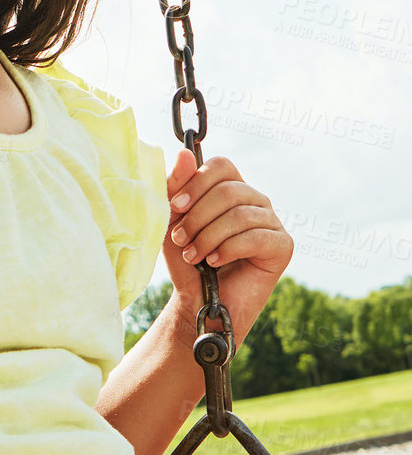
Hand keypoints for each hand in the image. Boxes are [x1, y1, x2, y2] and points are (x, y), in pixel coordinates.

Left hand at [162, 147, 293, 341]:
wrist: (199, 300)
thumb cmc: (186, 259)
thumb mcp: (172, 221)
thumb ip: (176, 188)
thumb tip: (183, 153)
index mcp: (230, 188)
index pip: (221, 165)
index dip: (196, 182)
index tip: (175, 206)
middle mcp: (255, 200)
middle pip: (228, 190)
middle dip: (197, 216)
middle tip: (180, 239)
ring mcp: (272, 221)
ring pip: (240, 214)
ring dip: (208, 236)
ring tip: (193, 256)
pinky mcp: (283, 246)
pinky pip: (257, 236)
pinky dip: (228, 249)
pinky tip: (215, 262)